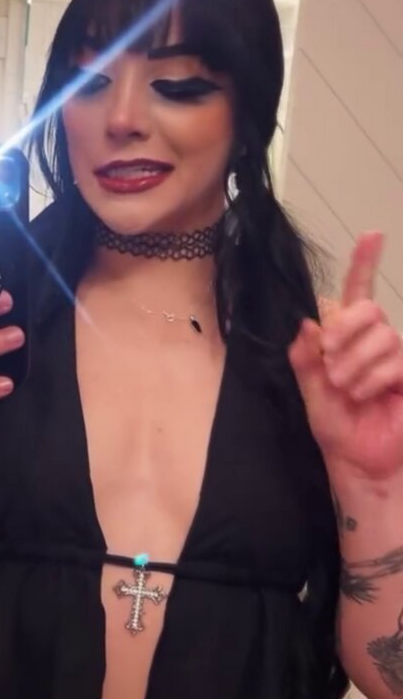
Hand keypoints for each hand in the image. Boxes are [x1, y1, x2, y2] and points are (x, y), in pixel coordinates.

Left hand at [287, 232, 402, 482]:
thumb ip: (305, 358)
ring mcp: (395, 357)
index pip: (356, 294)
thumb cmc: (337, 430)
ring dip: (355, 363)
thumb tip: (307, 321)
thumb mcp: (311, 393)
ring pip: (381, 334)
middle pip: (366, 308)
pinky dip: (374, 377)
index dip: (364, 263)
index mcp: (345, 340)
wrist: (358, 463)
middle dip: (343, 332)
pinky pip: (397, 358)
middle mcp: (373, 342)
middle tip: (330, 363)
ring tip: (346, 388)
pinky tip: (365, 394)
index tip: (372, 235)